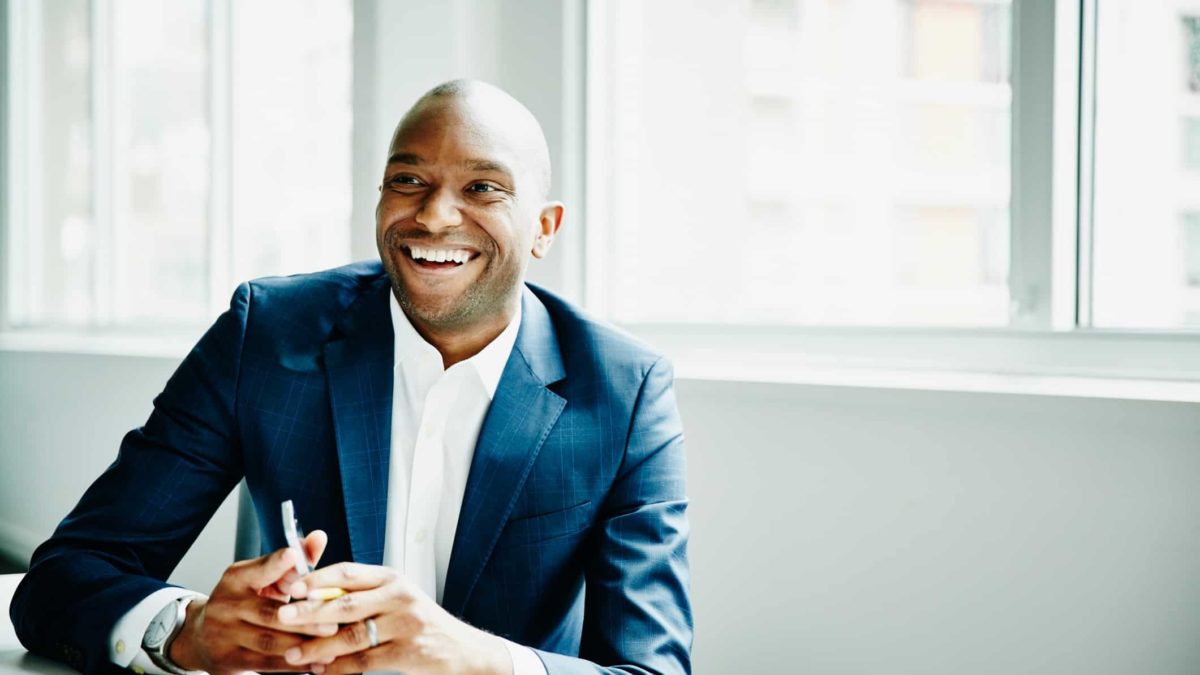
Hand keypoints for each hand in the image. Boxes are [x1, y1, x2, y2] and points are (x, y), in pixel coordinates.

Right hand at [170, 530, 338, 673]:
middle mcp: (226, 605)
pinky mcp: (228, 660)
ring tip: (331, 644)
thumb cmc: (245, 602)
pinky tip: (316, 663)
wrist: (201, 636)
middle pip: (268, 612)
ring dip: (302, 645)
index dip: (276, 563)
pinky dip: (293, 664)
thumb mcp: (264, 578)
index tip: (293, 556)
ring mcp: (224, 635)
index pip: (258, 570)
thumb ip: (293, 562)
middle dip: (303, 619)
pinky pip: (265, 663)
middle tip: (332, 623)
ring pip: (268, 641)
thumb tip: (319, 537)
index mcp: (236, 579)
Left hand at [276, 563, 512, 674]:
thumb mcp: (395, 599)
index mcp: (391, 578)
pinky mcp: (408, 652)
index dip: (318, 578)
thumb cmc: (420, 624)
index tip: (291, 587)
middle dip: (311, 611)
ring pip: (351, 636)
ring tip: (293, 653)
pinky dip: (339, 668)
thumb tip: (312, 598)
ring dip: (318, 647)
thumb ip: (361, 596)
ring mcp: (405, 624)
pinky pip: (365, 661)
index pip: (348, 573)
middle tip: (283, 616)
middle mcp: (399, 596)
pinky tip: (321, 671)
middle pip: (346, 603)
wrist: (462, 650)